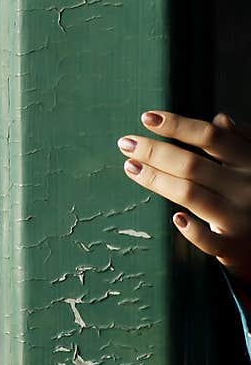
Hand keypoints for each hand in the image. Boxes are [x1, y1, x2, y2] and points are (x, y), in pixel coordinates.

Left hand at [118, 110, 250, 284]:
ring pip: (190, 195)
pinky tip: (175, 218)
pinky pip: (209, 241)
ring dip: (157, 181)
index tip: (146, 118)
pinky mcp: (234, 247)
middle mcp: (244, 186)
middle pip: (192, 165)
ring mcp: (239, 217)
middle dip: (155, 152)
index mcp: (249, 160)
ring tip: (131, 167)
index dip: (177, 126)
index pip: (210, 137)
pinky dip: (192, 230)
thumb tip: (219, 119)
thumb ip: (239, 142)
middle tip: (126, 143)